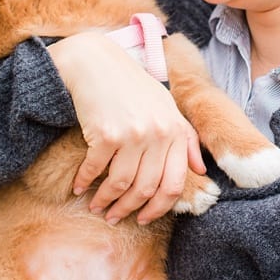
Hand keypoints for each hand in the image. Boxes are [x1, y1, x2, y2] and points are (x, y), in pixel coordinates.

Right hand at [49, 33, 204, 225]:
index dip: (159, 208)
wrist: (95, 61)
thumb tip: (201, 170)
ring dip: (106, 201)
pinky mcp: (104, 134)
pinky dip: (84, 182)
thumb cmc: (130, 85)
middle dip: (129, 209)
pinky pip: (95, 170)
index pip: (174, 184)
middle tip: (115, 217)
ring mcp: (132, 135)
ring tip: (97, 206)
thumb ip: (186, 138)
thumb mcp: (165, 107)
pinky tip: (79, 187)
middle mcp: (158, 135)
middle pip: (146, 189)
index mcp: (175, 131)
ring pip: (121, 184)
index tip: (144, 218)